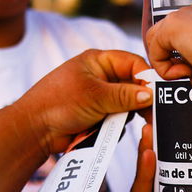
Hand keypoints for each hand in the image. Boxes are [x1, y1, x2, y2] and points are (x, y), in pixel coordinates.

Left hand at [20, 49, 152, 155]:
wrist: (35, 130)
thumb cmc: (58, 103)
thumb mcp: (95, 96)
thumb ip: (125, 95)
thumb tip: (151, 95)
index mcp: (98, 61)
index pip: (133, 63)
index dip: (146, 77)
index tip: (157, 94)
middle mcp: (101, 76)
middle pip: (133, 84)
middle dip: (141, 99)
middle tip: (152, 114)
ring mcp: (99, 96)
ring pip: (127, 103)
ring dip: (128, 114)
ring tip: (130, 123)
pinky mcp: (98, 114)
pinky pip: (118, 118)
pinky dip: (119, 124)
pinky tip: (114, 130)